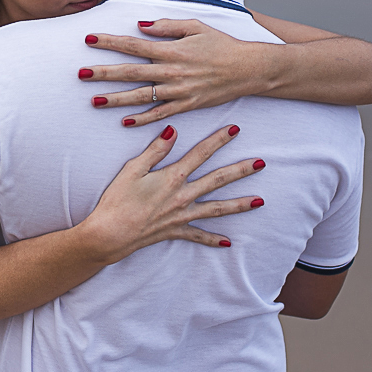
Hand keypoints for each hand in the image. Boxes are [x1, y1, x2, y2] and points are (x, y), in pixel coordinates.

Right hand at [76, 124, 264, 264]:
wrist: (110, 234)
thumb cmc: (117, 200)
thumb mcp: (133, 169)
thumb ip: (155, 150)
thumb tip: (173, 131)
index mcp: (173, 177)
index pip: (201, 153)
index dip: (218, 140)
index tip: (234, 129)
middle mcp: (183, 196)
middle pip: (218, 180)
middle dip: (241, 170)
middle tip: (261, 163)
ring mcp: (182, 215)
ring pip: (217, 208)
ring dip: (239, 204)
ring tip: (259, 201)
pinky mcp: (175, 231)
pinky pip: (198, 235)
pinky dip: (213, 239)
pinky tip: (227, 242)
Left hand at [80, 19, 269, 126]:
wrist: (248, 69)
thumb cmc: (222, 44)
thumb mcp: (196, 26)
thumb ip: (167, 26)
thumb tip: (141, 25)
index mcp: (171, 50)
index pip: (134, 45)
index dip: (110, 42)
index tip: (89, 39)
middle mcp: (171, 71)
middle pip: (131, 72)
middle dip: (104, 73)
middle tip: (81, 74)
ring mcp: (178, 91)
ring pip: (141, 96)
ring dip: (116, 99)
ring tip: (94, 100)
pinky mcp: (187, 106)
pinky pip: (160, 114)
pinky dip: (142, 119)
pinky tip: (124, 121)